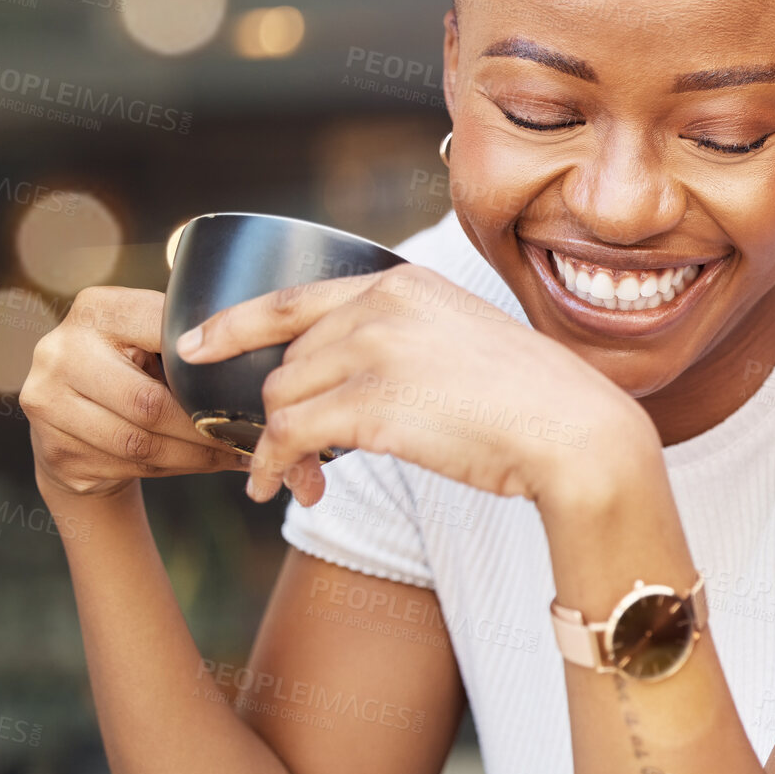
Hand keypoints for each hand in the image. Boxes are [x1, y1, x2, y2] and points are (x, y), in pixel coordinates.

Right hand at [21, 286, 248, 500]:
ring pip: (142, 443)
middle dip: (206, 427)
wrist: (75, 421)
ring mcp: (49, 402)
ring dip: (198, 455)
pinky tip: (208, 464)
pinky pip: (131, 467)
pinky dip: (180, 468)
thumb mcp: (151, 339)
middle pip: (149, 403)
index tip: (253, 382)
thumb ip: (187, 338)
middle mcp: (61, 351)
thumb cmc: (134, 370)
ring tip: (239, 453)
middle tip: (251, 436)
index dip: (210, 364)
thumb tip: (264, 351)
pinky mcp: (56, 450)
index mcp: (97, 310)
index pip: (163, 333)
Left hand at [175, 264, 656, 510]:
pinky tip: (287, 488)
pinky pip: (290, 435)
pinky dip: (276, 465)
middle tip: (285, 459)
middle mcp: (382, 307)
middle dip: (276, 412)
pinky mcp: (372, 405)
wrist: (577, 432)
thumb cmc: (537, 401)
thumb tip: (358, 375)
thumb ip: (409, 341)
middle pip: (287, 361)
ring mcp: (375, 352)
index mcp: (405, 285)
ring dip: (278, 446)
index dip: (235, 323)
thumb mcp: (468, 341)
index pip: (294, 297)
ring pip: (281, 399)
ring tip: (295, 482)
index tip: (197, 343)